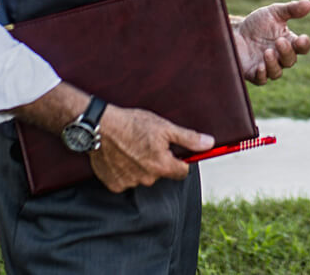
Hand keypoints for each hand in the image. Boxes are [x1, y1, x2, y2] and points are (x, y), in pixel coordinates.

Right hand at [88, 104, 213, 192]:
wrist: (100, 127)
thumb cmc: (132, 124)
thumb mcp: (164, 127)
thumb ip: (188, 138)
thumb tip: (209, 144)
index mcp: (162, 166)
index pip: (182, 171)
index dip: (180, 160)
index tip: (172, 150)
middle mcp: (147, 179)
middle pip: (161, 173)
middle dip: (157, 161)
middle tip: (147, 143)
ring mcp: (129, 183)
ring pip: (142, 176)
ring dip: (140, 166)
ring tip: (131, 147)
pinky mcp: (114, 184)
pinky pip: (125, 180)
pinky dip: (124, 170)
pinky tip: (120, 156)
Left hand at [234, 0, 309, 84]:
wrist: (234, 31)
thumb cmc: (257, 23)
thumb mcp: (274, 12)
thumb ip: (291, 9)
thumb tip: (309, 3)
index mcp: (289, 43)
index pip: (302, 47)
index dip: (304, 45)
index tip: (302, 38)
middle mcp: (281, 58)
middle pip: (290, 60)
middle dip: (286, 52)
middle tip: (279, 41)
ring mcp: (267, 67)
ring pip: (277, 72)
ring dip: (273, 64)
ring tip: (268, 52)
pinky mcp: (253, 73)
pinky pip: (261, 80)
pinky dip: (262, 75)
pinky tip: (260, 67)